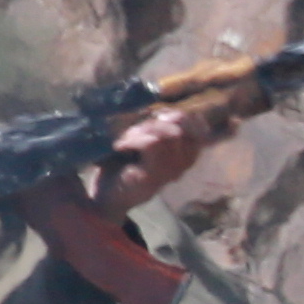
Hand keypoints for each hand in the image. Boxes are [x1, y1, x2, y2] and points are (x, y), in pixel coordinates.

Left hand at [89, 101, 218, 213]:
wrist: (105, 194)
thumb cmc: (122, 163)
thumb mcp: (143, 141)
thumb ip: (157, 127)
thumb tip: (164, 108)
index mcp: (185, 154)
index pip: (199, 127)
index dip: (179, 116)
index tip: (158, 116)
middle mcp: (182, 164)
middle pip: (181, 127)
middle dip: (155, 122)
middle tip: (135, 131)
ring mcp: (169, 172)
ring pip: (168, 135)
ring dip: (142, 131)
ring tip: (126, 140)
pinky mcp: (152, 178)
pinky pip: (152, 145)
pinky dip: (133, 140)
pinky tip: (120, 147)